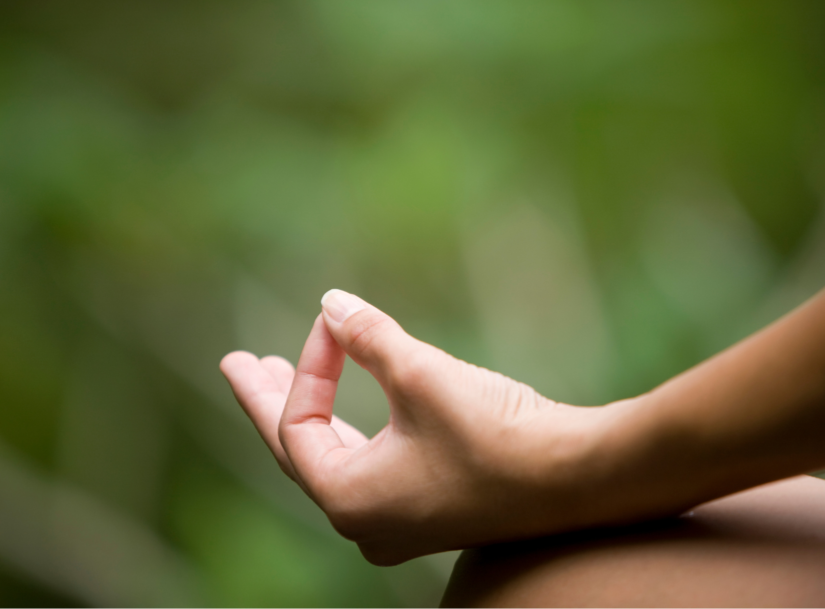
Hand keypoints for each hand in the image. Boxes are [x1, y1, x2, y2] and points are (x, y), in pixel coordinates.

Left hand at [220, 289, 618, 564]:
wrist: (582, 478)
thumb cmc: (497, 433)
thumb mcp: (420, 375)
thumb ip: (367, 337)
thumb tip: (331, 303)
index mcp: (349, 500)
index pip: (298, 425)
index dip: (308, 365)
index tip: (335, 321)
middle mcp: (365, 521)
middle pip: (301, 450)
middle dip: (272, 400)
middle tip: (241, 363)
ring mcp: (398, 520)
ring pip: (336, 457)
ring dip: (313, 412)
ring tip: (285, 375)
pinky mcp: (430, 508)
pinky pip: (369, 463)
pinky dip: (352, 427)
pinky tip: (351, 407)